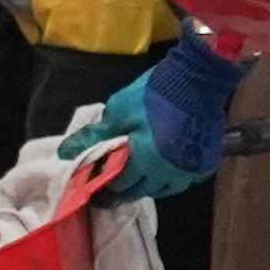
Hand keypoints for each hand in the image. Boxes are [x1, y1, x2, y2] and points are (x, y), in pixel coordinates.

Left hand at [64, 34, 251, 201]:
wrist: (197, 78)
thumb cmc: (153, 94)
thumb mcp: (118, 112)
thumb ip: (94, 137)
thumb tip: (65, 153)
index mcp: (146, 162)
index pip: (119, 185)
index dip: (103, 186)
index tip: (92, 185)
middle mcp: (169, 174)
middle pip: (141, 191)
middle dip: (123, 190)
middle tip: (109, 184)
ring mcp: (190, 171)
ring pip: (162, 190)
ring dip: (146, 186)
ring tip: (134, 176)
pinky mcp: (205, 164)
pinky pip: (182, 182)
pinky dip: (168, 179)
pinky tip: (159, 170)